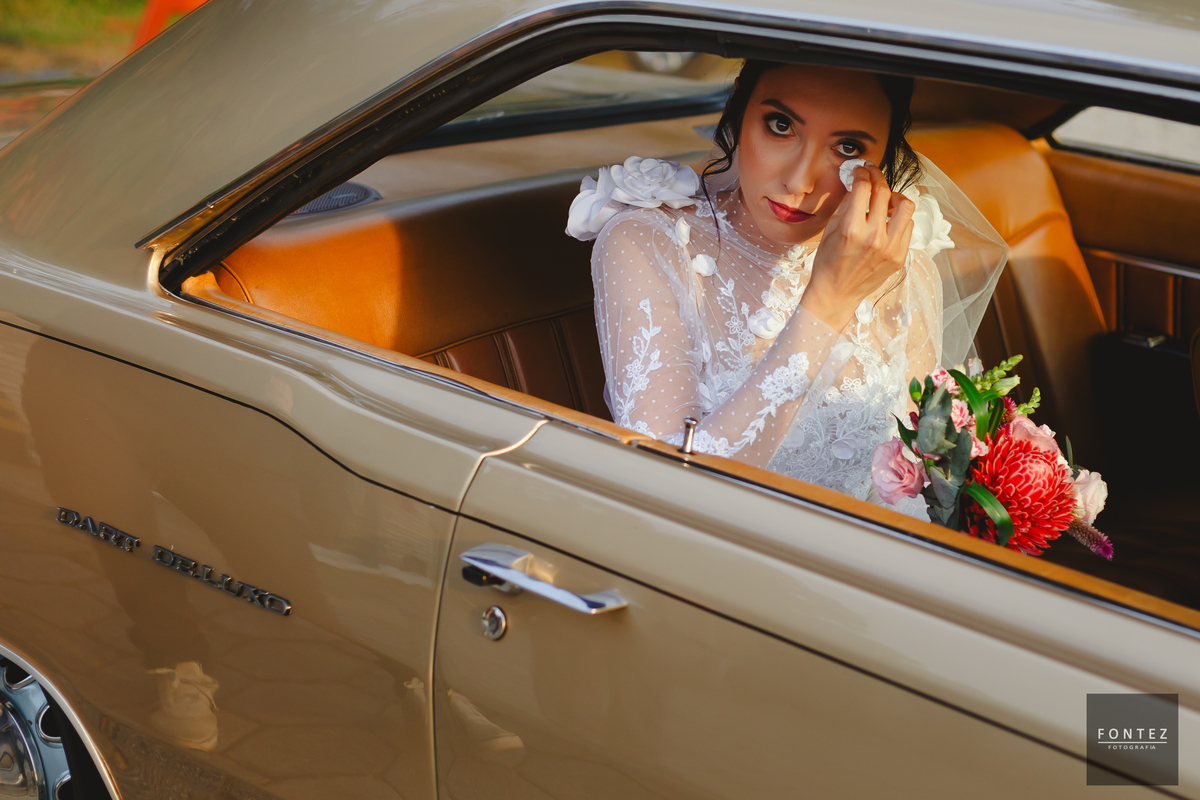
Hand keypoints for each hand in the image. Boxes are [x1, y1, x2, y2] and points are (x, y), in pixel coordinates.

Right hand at [800, 164, 914, 329]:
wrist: (836, 294)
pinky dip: (898, 219)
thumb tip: (858, 185)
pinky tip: (888, 221)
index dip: (862, 173)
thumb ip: (847, 206)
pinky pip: (907, 227)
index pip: (864, 188)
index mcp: (852, 229)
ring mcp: (890, 248)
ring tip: (885, 200)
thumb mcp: (830, 231)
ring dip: (895, 197)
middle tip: (873, 175)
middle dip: (878, 177)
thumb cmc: (828, 263)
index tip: (861, 170)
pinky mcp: (899, 257)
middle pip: (885, 192)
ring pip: (905, 206)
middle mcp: (874, 237)